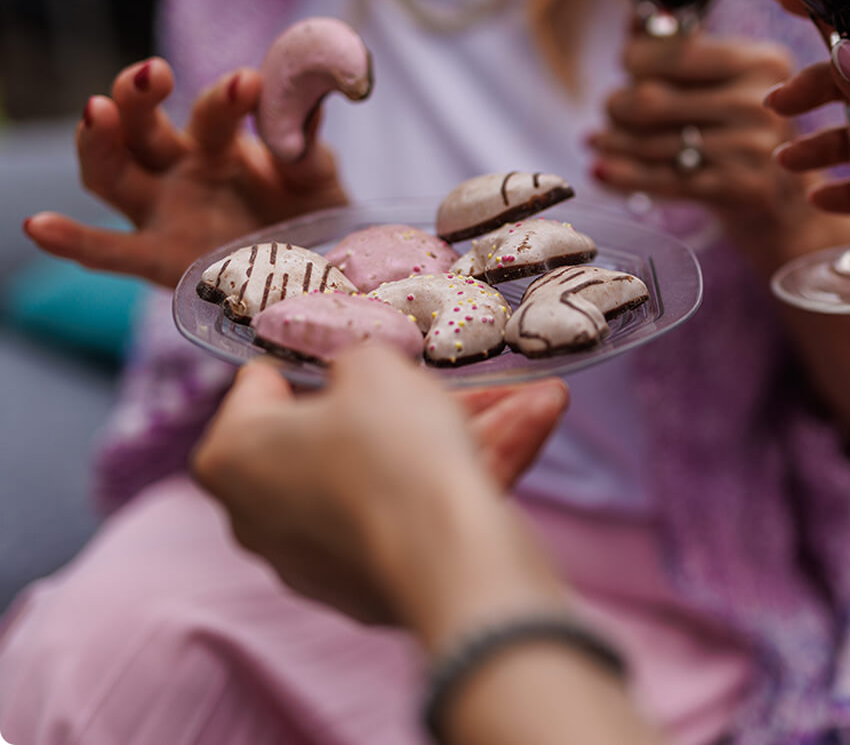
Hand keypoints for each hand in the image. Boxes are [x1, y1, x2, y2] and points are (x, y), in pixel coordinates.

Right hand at [24, 57, 347, 288]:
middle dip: (139, 97)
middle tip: (154, 73)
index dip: (227, 97)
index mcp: (220, 143)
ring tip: (98, 109)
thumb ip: (306, 145)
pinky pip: (111, 253)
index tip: (250, 83)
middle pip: (141, 129)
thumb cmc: (312, 213)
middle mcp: (182, 172)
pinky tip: (37, 226)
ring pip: (111, 175)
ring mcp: (165, 215)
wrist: (324, 275)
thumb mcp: (317, 178)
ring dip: (98, 141)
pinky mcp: (161, 261)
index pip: (211, 112)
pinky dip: (71, 240)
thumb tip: (303, 104)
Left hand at [191, 346, 569, 630]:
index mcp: (232, 456)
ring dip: (467, 430)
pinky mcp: (373, 585)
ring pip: (395, 473)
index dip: (315, 356)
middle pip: (341, 434)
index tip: (360, 344)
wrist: (448, 559)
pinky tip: (536, 425)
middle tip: (461, 373)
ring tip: (534, 397)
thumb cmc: (390, 451)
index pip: (262, 386)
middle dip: (415, 399)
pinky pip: (419, 512)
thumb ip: (357, 354)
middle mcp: (261, 514)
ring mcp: (318, 557)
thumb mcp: (374, 365)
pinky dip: (469, 472)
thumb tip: (358, 368)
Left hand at [590, 31, 839, 263]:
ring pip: (654, 143)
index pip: (678, 54)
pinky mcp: (740, 188)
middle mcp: (760, 102)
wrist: (784, 200)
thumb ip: (683, 50)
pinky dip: (625, 175)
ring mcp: (753, 148)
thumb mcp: (728, 83)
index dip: (637, 59)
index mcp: (761, 62)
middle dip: (619, 105)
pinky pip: (665, 180)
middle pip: (656, 100)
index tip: (624, 66)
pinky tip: (600, 170)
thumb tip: (631, 22)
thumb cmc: (743, 130)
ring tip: (595, 140)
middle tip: (609, 110)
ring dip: (614, 142)